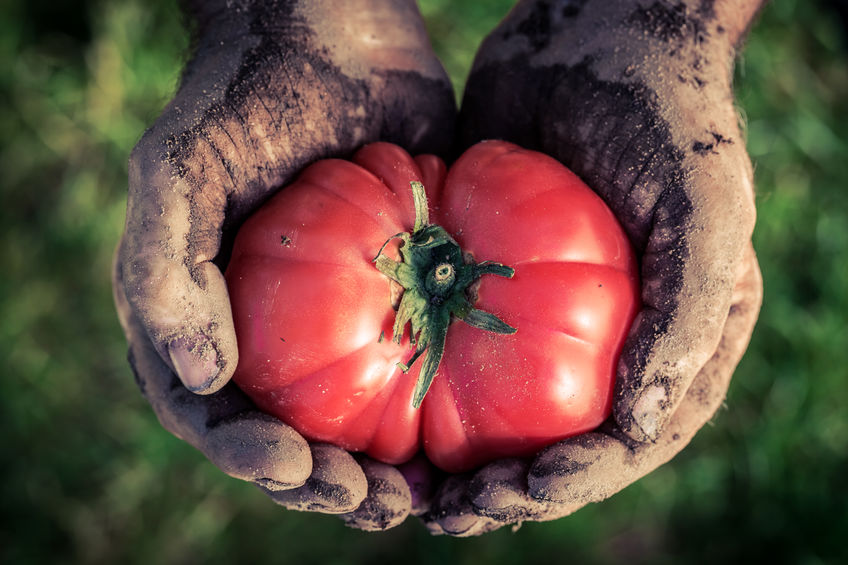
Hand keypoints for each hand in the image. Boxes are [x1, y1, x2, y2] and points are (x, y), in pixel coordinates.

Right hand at [114, 0, 454, 529]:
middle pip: (288, 435)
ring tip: (420, 497)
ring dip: (382, 470)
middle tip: (378, 504)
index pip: (215, 416)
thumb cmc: (245, 95)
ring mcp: (332, 318)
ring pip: (353, 419)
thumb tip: (203, 379)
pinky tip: (463, 436)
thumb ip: (168, 269)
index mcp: (200, 318)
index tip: (304, 471)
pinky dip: (432, 410)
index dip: (254, 457)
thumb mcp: (183, 169)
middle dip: (327, 484)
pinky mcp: (393, 295)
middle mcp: (264, 331)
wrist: (330, 36)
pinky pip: (412, 365)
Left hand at [419, 0, 764, 534]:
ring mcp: (546, 311)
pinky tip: (385, 402)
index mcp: (672, 342)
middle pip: (558, 440)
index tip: (518, 495)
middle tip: (449, 510)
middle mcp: (609, 339)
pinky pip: (458, 341)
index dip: (576, 481)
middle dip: (507, 487)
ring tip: (409, 485)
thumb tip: (643, 431)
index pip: (628, 440)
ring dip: (458, 453)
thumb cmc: (668, 119)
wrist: (601, 33)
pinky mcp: (493, 276)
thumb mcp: (702, 212)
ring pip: (502, 405)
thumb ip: (687, 319)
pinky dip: (426, 378)